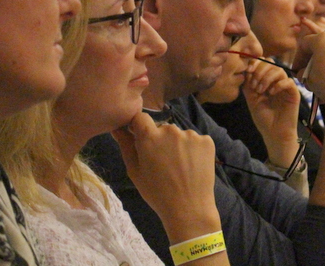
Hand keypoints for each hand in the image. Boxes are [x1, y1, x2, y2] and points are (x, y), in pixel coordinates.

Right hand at [112, 112, 219, 238]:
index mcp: (150, 137)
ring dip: (178, 145)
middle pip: (162, 128)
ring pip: (180, 135)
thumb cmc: (157, 193)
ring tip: (179, 167)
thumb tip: (117, 127)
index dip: (139, 127)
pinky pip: (196, 140)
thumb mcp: (135, 171)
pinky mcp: (207, 140)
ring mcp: (191, 134)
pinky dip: (194, 150)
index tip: (141, 139)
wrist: (189, 208)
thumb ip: (126, 145)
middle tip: (163, 163)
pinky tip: (192, 166)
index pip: (141, 118)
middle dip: (160, 140)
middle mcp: (171, 130)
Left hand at [243, 60, 300, 167]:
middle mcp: (277, 80)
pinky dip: (278, 85)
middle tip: (254, 86)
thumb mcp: (251, 99)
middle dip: (260, 71)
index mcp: (266, 80)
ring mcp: (286, 86)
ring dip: (267, 78)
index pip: (263, 62)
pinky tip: (271, 93)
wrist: (274, 133)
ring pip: (279, 70)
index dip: (256, 63)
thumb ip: (248, 84)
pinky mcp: (294, 93)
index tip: (248, 71)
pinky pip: (289, 81)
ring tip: (261, 91)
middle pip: (271, 63)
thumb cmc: (263, 118)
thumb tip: (246, 70)